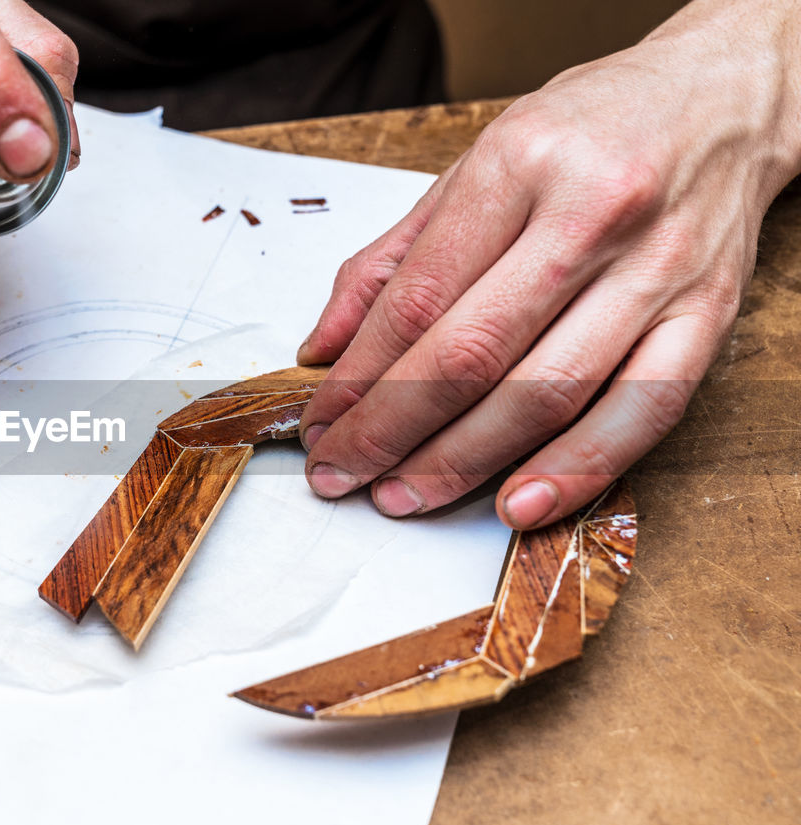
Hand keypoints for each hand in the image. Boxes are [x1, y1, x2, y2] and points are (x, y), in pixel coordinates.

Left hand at [296, 0, 800, 528]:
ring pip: (547, 392)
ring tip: (401, 496)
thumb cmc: (587, 130)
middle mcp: (593, 213)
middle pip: (471, 354)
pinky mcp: (710, 315)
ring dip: (461, 462)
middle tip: (341, 473)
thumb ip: (391, 259)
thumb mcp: (473, 166)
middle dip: (390, 431)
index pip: (418, 298)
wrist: (722, 98)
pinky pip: (641, 412)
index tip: (322, 423)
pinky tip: (514, 505)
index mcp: (521, 163)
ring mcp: (658, 269)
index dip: (358, 377)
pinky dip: (575, 468)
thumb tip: (323, 348)